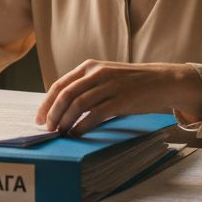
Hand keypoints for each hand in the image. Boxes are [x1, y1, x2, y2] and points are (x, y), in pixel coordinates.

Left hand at [34, 60, 201, 135]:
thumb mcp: (106, 77)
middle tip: (48, 130)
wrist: (162, 81)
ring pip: (77, 105)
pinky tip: (76, 134)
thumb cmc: (132, 83)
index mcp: (90, 67)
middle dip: (53, 115)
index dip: (46, 103)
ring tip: (61, 134)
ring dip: (65, 122)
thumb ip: (86, 86)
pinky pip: (94, 115)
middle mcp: (97, 73)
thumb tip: (62, 108)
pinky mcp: (120, 100)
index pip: (59, 85)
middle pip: (65, 95)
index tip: (39, 119)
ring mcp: (109, 86)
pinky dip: (81, 126)